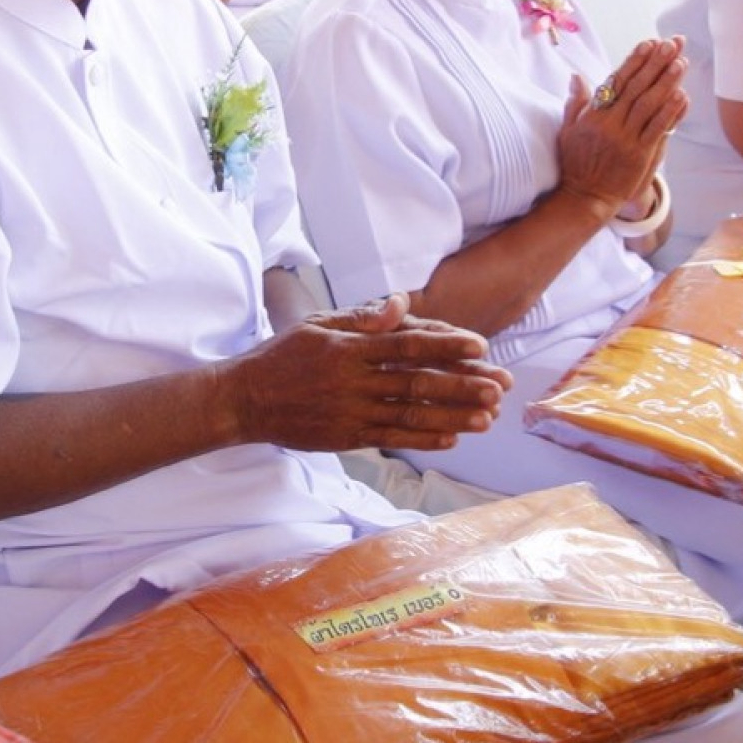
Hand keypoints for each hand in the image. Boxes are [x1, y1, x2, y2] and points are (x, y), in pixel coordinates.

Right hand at [221, 292, 510, 454]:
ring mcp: (350, 412)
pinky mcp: (346, 438)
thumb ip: (361, 317)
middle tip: (499, 386)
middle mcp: (353, 381)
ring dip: (453, 416)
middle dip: (463, 384)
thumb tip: (399, 304)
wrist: (244, 400)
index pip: (407, 345)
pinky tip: (451, 438)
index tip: (480, 345)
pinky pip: (391, 438)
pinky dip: (423, 438)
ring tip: (487, 417)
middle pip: (418, 382)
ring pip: (411, 414)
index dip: (446, 345)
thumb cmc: (282, 356)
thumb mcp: (318, 324)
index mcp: (348, 348)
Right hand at [555, 36, 686, 212]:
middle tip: (670, 44)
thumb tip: (577, 76)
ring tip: (680, 62)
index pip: (616, 81)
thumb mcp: (568, 130)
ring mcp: (625, 139)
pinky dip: (670, 111)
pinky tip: (682, 95)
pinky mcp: (639, 154)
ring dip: (666, 81)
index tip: (648, 43)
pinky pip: (657, 128)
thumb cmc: (575, 163)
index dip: (634, 61)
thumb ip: (575, 102)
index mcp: (593, 115)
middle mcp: (609, 124)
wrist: (584, 197)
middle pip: (636, 87)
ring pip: (649, 104)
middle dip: (654, 63)